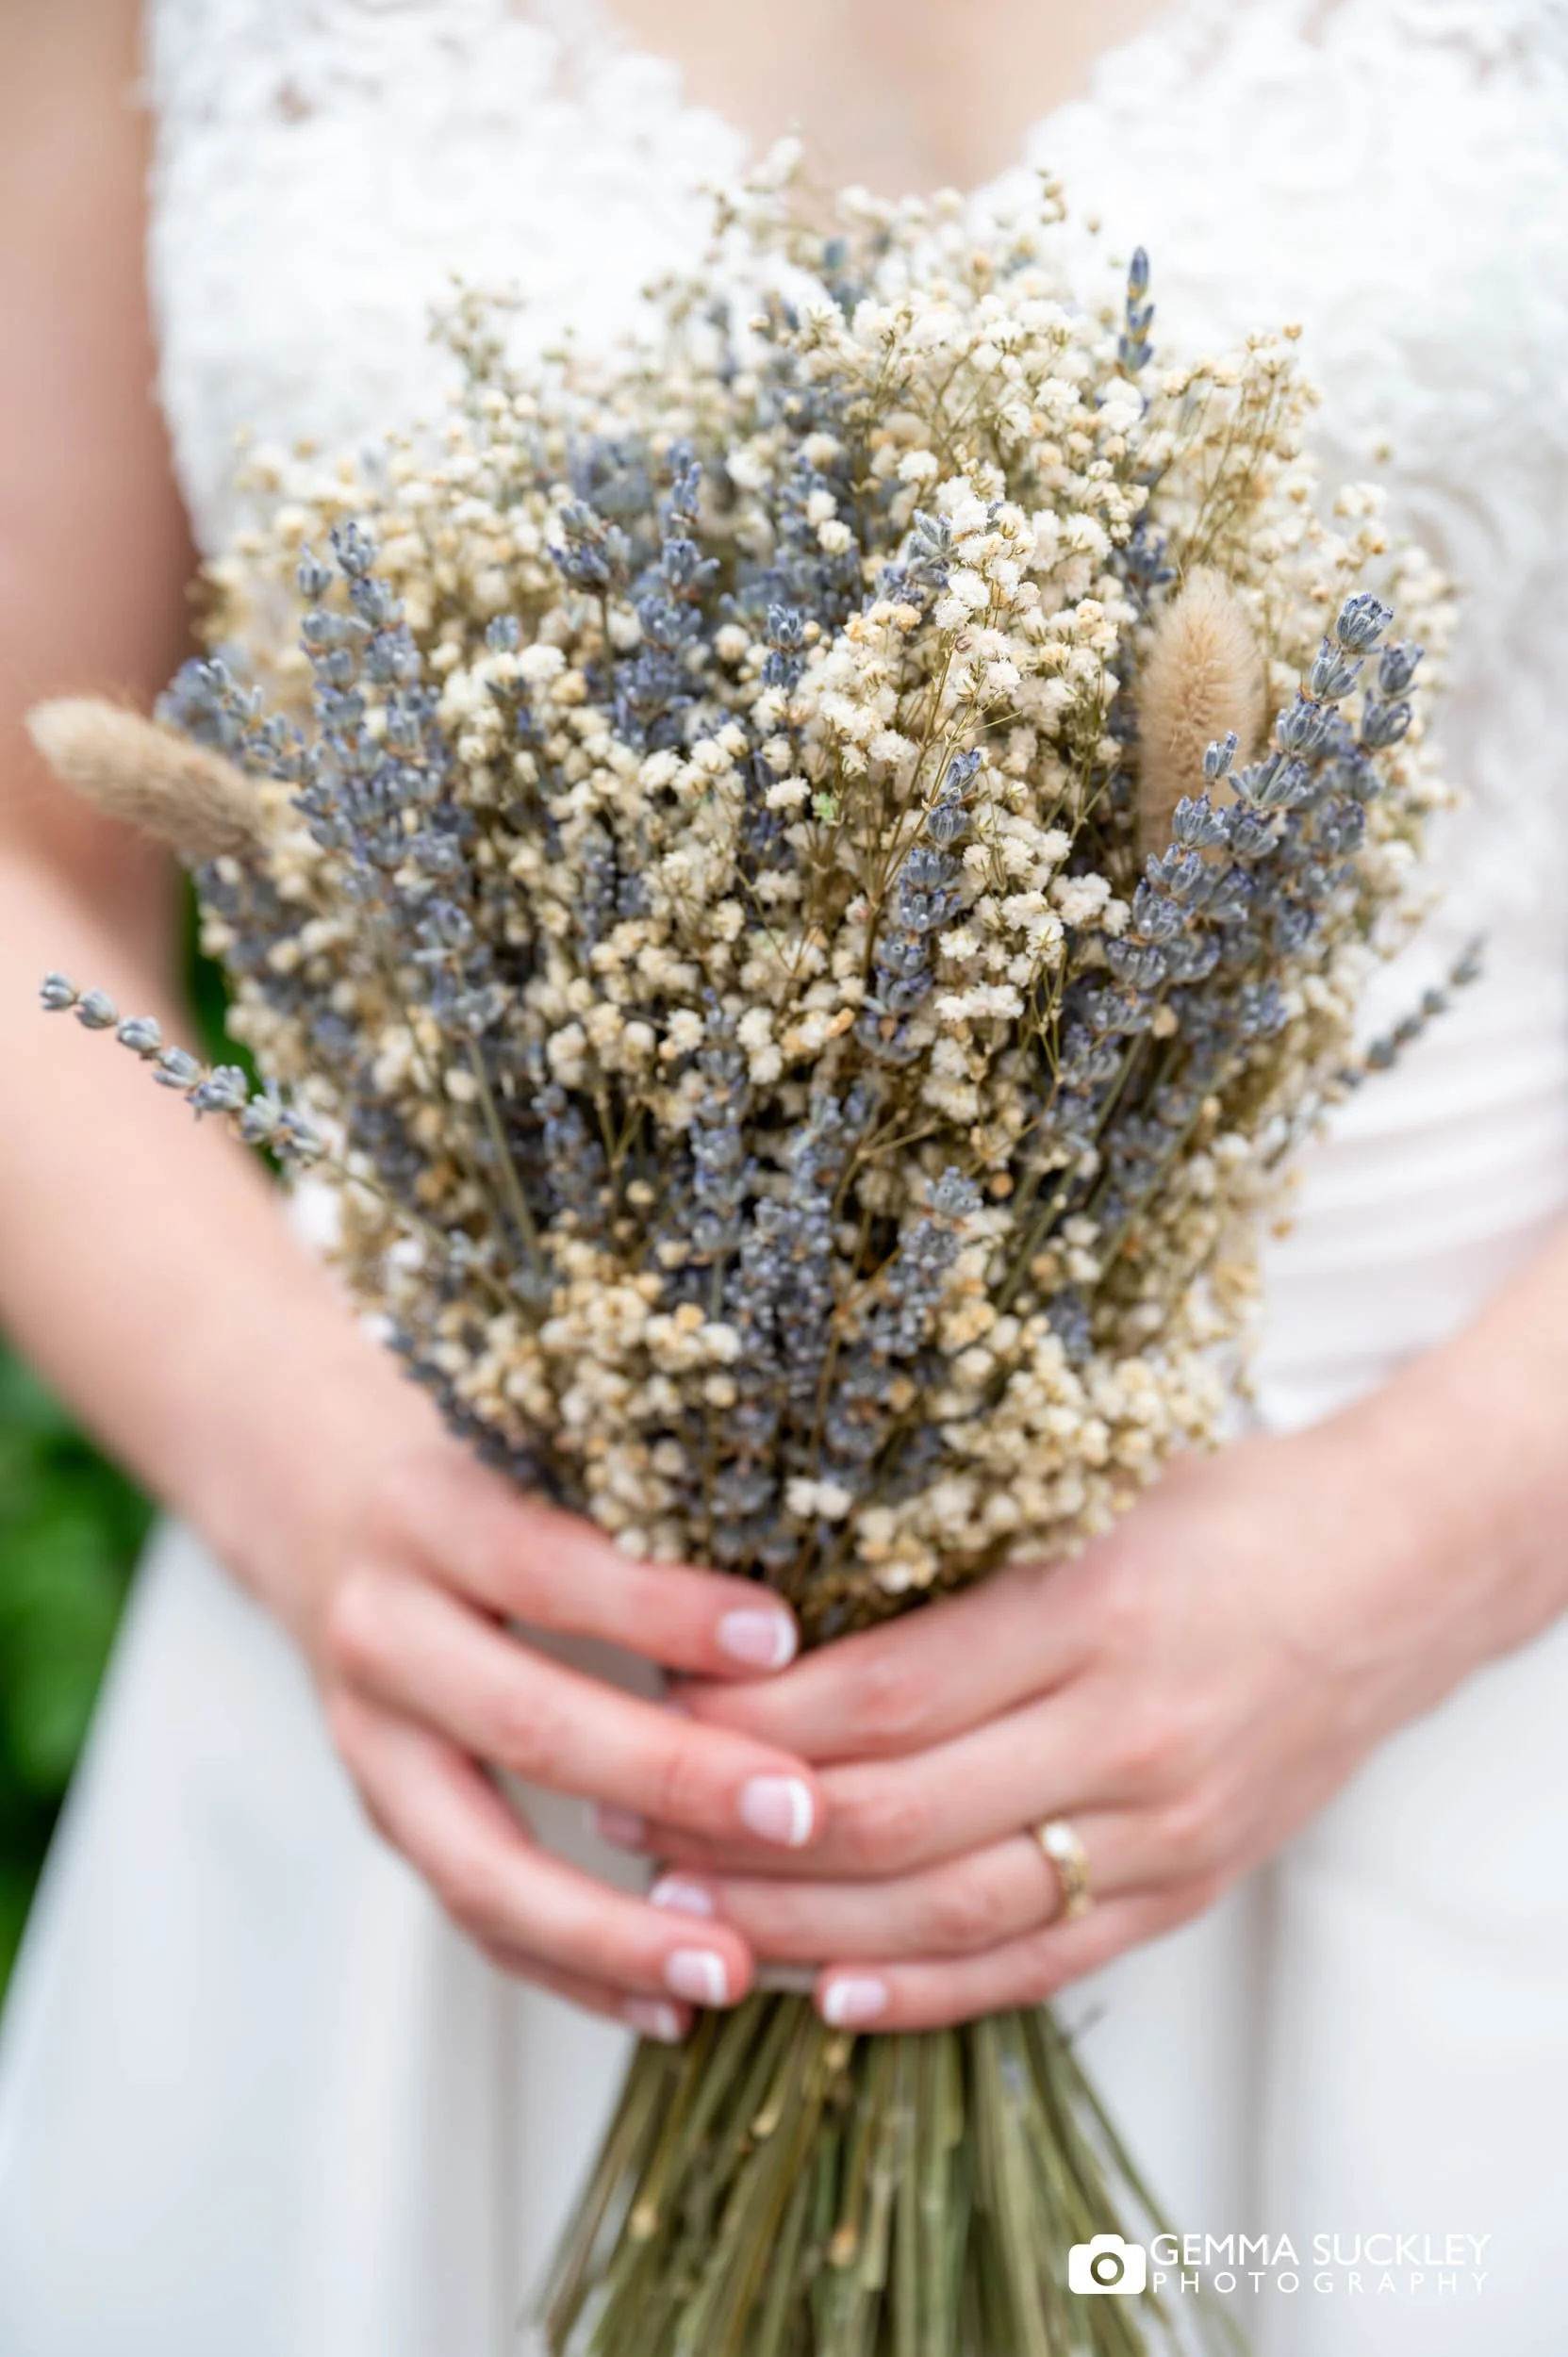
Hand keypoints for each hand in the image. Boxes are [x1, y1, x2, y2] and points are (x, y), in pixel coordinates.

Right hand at [300, 1435, 822, 2040]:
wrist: (333, 1515)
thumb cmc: (499, 1483)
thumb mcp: (545, 1454)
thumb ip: (646, 1502)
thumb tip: (820, 1581)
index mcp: (430, 1514)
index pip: (548, 1566)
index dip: (661, 1610)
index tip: (782, 1641)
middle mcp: (382, 1629)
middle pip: (526, 1722)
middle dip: (671, 1777)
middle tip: (800, 1814)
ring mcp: (368, 1739)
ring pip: (479, 1860)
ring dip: (612, 1930)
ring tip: (733, 1969)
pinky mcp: (384, 1819)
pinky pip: (474, 1918)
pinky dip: (572, 1972)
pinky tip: (670, 2008)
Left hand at [618, 1411, 1503, 2029]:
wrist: (1395, 1572)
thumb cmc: (1222, 1508)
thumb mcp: (1081, 1492)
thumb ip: (947, 1554)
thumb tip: (767, 1598)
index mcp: (1088, 1611)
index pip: (879, 1698)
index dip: (751, 1720)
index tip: (655, 1704)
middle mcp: (1126, 1734)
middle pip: (894, 1818)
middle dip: (742, 1831)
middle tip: (629, 1818)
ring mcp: (1164, 1828)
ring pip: (952, 1911)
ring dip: (805, 1927)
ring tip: (691, 1913)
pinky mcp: (1189, 1888)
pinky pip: (1045, 1964)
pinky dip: (932, 1993)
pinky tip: (832, 1998)